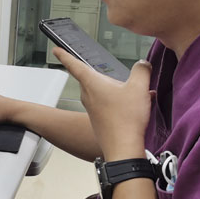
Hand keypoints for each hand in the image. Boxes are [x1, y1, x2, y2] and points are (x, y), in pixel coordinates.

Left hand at [53, 47, 152, 161]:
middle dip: (107, 76)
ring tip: (138, 93)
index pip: (74, 64)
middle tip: (120, 77)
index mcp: (92, 83)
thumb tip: (143, 64)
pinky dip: (122, 103)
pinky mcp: (100, 120)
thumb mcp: (139, 87)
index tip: (56, 50)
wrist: (123, 147)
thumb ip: (141, 70)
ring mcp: (93, 109)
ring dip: (119, 90)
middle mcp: (88, 95)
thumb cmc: (126, 119)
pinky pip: (109, 105)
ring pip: (104, 92)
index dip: (65, 55)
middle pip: (93, 78)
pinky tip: (138, 107)